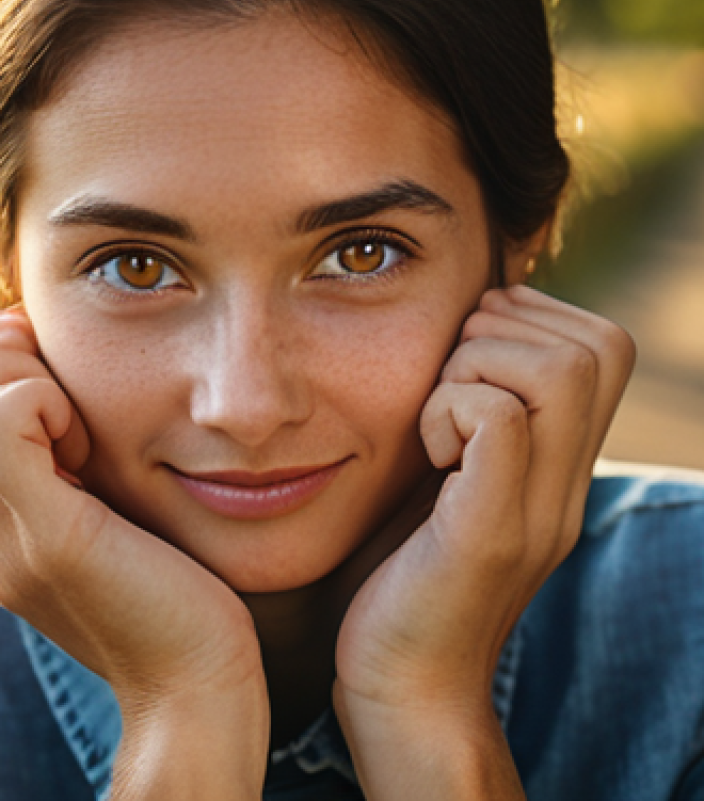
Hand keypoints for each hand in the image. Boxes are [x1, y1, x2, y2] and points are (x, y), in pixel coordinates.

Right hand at [0, 309, 268, 795]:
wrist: (197, 689)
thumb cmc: (172, 588)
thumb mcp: (100, 517)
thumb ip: (65, 469)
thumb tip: (59, 383)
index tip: (51, 377)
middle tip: (59, 385)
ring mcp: (6, 540)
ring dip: (15, 375)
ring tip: (75, 419)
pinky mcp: (51, 542)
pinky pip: (3, 426)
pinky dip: (43, 400)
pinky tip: (89, 443)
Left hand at [333, 286, 634, 793]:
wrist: (405, 687)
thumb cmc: (404, 570)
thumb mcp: (449, 476)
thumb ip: (471, 413)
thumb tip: (463, 328)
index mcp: (560, 464)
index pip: (602, 342)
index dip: (530, 319)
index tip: (464, 360)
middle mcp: (567, 483)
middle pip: (595, 344)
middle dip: (503, 328)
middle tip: (449, 381)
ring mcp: (538, 510)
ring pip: (557, 369)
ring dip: (475, 364)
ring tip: (436, 419)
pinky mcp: (490, 533)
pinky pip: (501, 421)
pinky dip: (450, 408)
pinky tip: (427, 453)